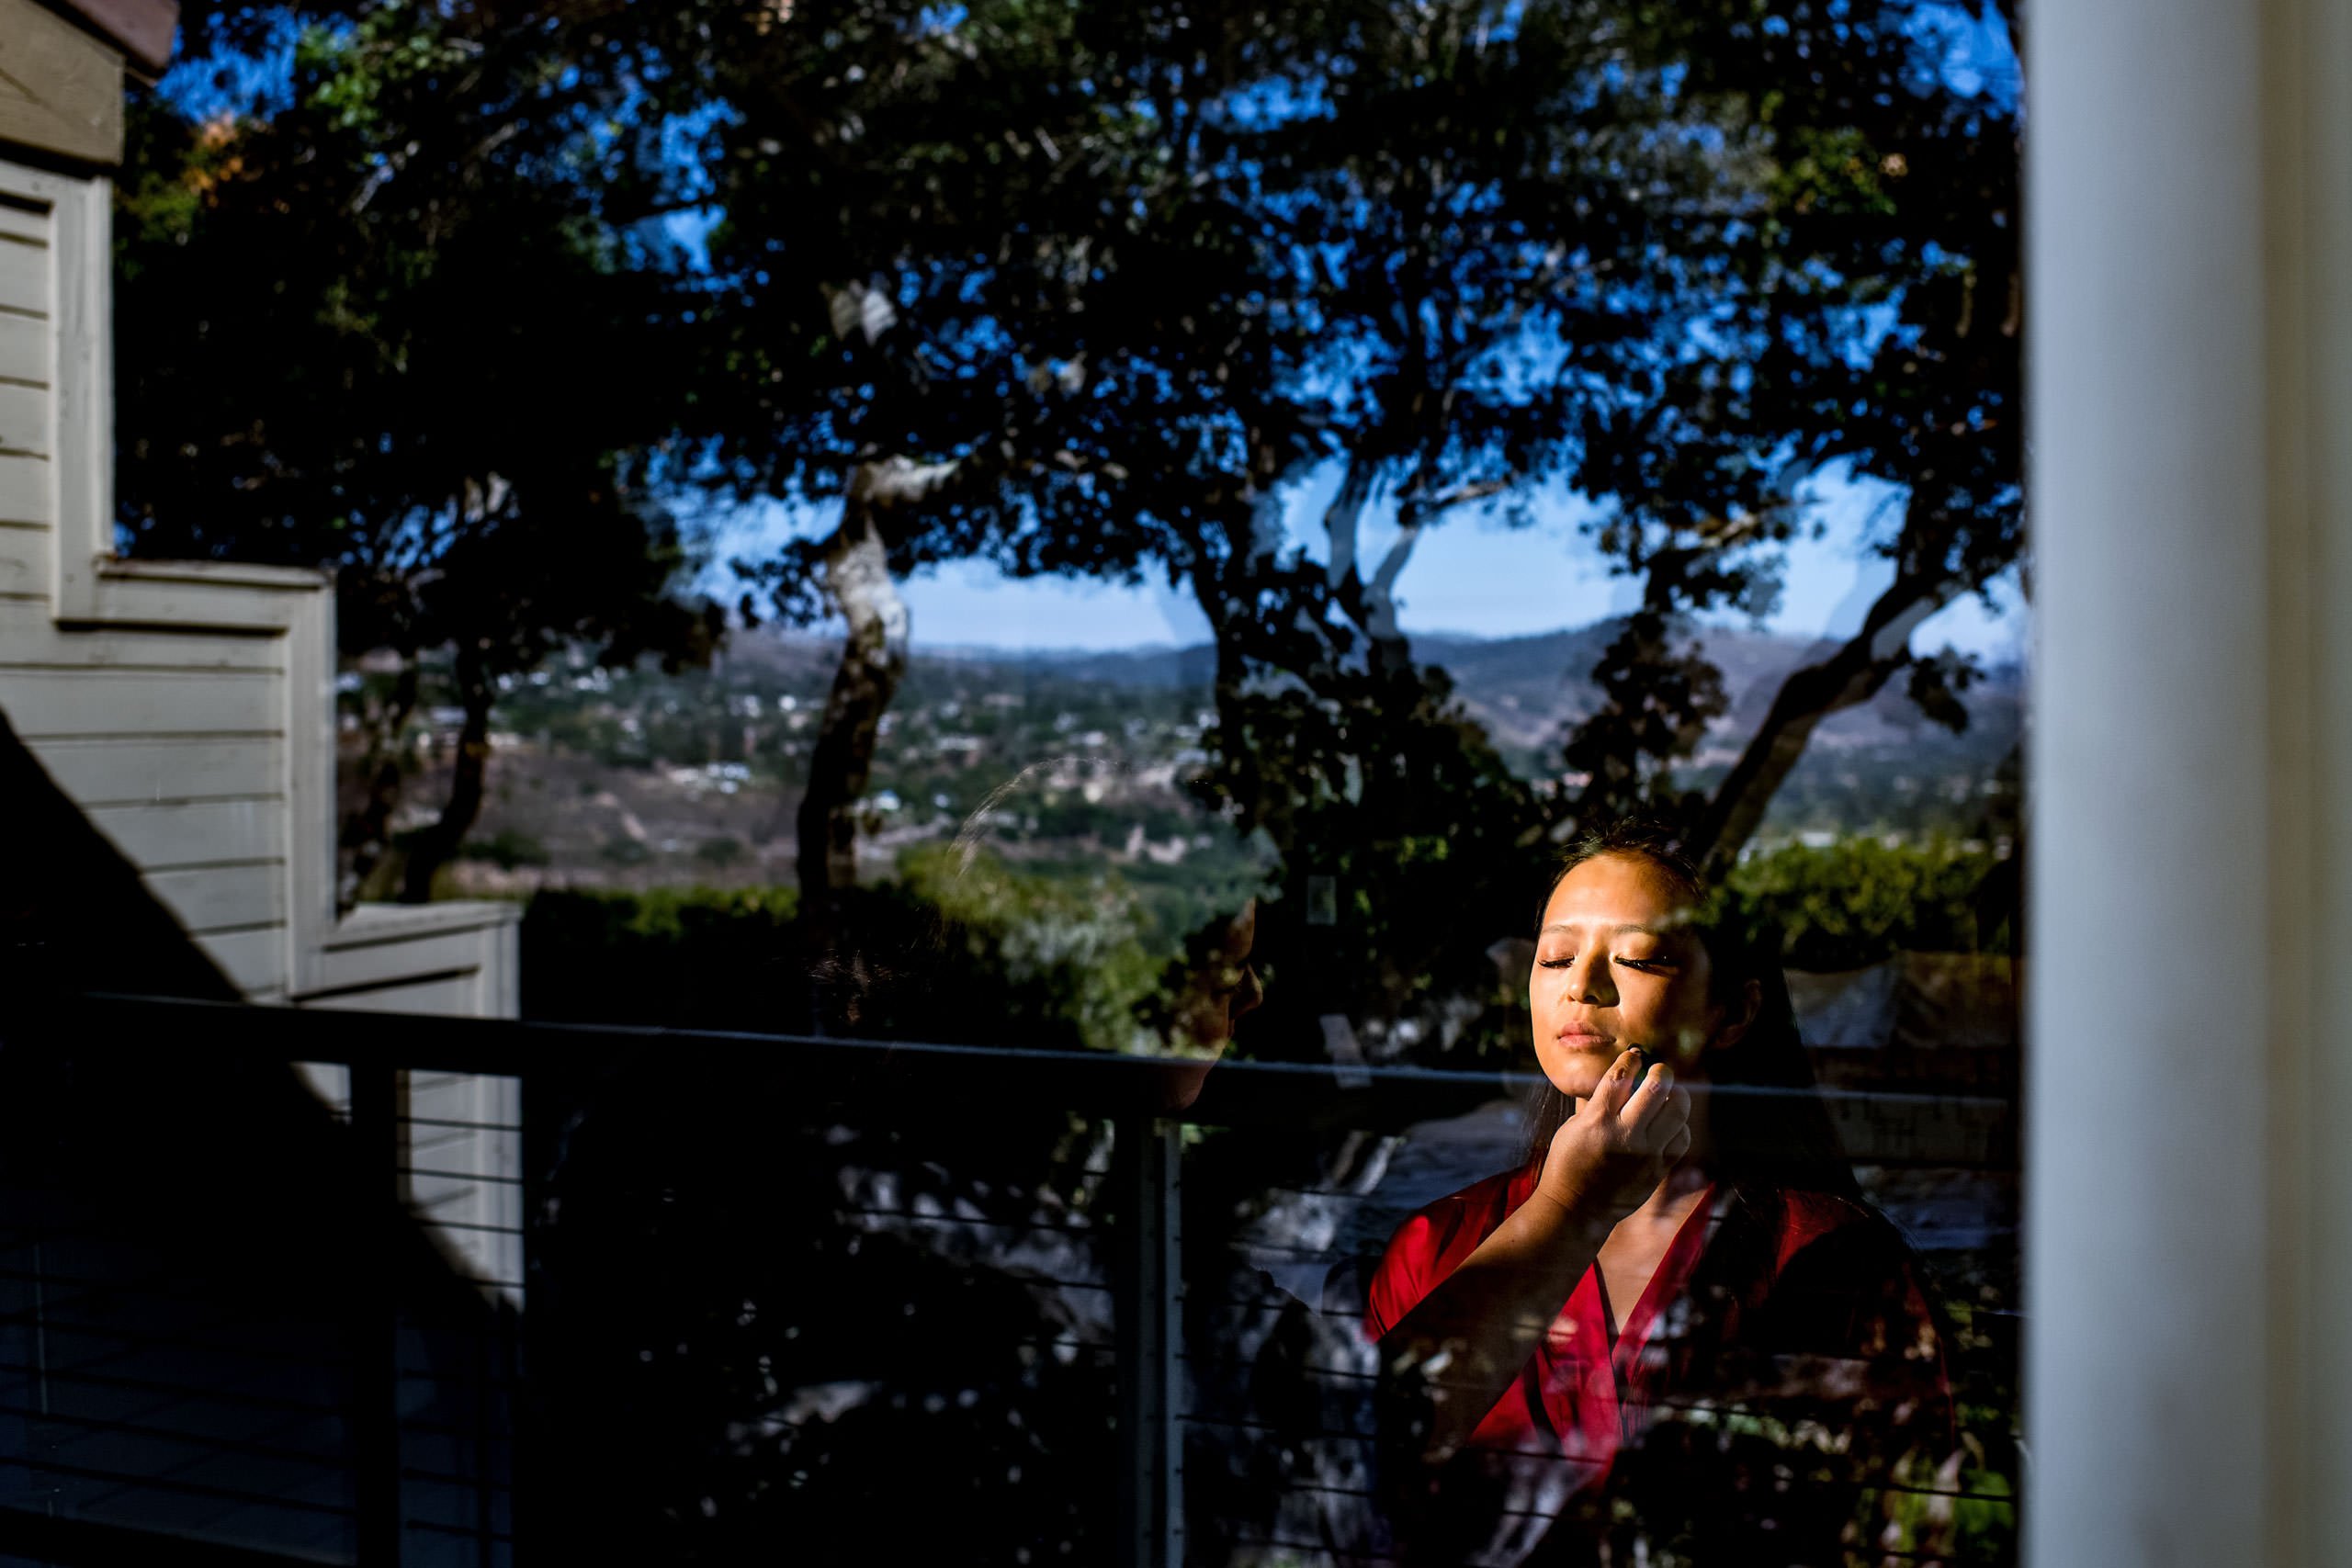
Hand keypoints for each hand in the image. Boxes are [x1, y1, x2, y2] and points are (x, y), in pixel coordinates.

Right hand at [1534, 1048, 1692, 1224]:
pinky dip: (1679, 1126)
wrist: (1576, 1209)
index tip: (1634, 1055)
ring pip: (1677, 1111)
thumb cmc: (1569, 1163)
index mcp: (1597, 1121)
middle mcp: (1624, 1135)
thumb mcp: (1573, 1127)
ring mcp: (1645, 1154)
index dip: (1630, 1059)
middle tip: (1660, 1070)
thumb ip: (1596, 1103)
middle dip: (1662, 1071)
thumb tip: (1618, 1075)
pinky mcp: (1658, 1170)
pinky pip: (1682, 1139)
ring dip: (1677, 1095)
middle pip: (1657, 1088)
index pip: (1620, 1076)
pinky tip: (1669, 1123)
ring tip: (1671, 1093)